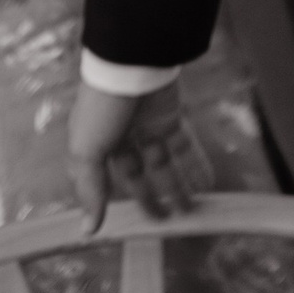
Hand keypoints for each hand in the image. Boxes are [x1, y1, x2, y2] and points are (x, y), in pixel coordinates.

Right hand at [68, 80, 208, 227]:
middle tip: (169, 222)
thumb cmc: (101, 106)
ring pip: (164, 161)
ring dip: (178, 185)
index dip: (120, 199)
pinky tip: (206, 182)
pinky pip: (184, 144)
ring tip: (192, 209)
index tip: (133, 224)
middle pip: (140, 172)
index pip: (107, 178)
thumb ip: (90, 191)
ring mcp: (147, 124)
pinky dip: (195, 163)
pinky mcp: (170, 114)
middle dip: (154, 197)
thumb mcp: (87, 151)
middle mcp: (122, 134)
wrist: (131, 61)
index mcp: (95, 142)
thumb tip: (87, 231)